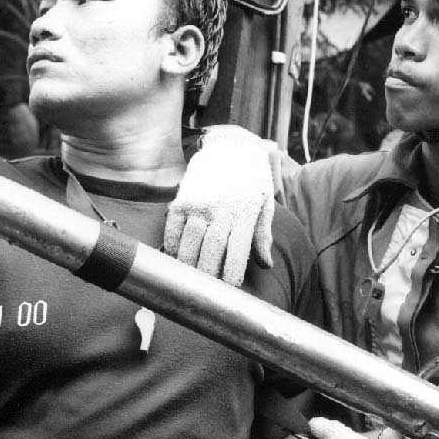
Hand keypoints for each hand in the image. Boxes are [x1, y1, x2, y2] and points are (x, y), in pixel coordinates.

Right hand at [164, 125, 275, 286]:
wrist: (230, 146)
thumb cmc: (252, 179)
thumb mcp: (265, 202)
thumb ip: (262, 234)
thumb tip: (266, 265)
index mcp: (245, 211)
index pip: (237, 251)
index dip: (232, 274)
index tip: (230, 290)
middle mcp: (220, 208)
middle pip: (211, 251)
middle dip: (208, 276)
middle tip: (207, 293)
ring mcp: (198, 203)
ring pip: (188, 243)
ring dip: (188, 266)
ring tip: (190, 281)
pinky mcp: (181, 199)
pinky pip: (172, 229)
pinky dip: (172, 247)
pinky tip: (176, 259)